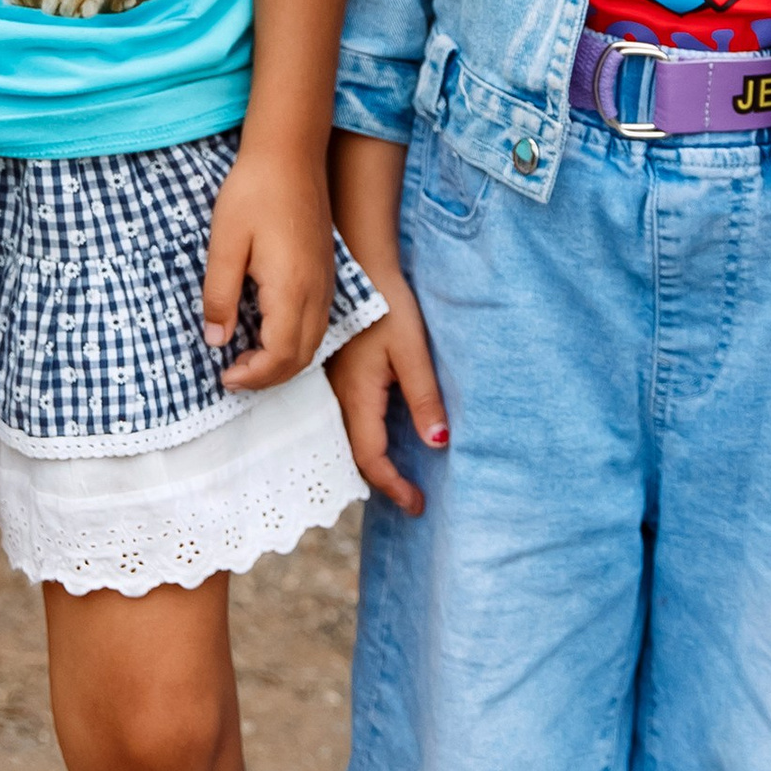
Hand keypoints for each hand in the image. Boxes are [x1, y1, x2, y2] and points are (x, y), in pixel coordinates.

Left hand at [204, 144, 334, 392]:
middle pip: (301, 357)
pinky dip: (294, 342)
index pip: (280, 356)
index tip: (224, 377)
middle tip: (232, 375)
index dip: (253, 376)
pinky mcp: (325, 272)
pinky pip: (317, 323)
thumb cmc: (253, 192)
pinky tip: (267, 330)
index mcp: (291, 288)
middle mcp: (317, 292)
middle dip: (268, 377)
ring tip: (246, 359)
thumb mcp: (224, 244)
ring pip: (313, 343)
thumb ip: (219, 296)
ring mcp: (326, 282)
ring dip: (282, 361)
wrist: (290, 154)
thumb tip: (216, 341)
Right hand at [327, 281, 441, 516]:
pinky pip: (345, 420)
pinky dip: (364, 440)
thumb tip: (437, 443)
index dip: (395, 486)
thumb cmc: (387, 306)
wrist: (358, 266)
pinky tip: (379, 437)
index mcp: (357, 396)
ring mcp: (332, 387)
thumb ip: (424, 398)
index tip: (418, 504)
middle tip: (410, 497)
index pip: (372, 458)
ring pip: (348, 439)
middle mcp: (337, 398)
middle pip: (355, 455)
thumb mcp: (412, 352)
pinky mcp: (335, 375)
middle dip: (382, 481)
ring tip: (397, 476)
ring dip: (372, 462)